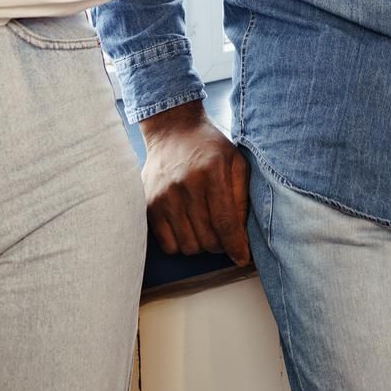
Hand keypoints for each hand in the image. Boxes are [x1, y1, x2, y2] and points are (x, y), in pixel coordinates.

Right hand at [137, 100, 251, 264]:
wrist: (173, 131)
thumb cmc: (210, 148)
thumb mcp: (236, 162)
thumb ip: (241, 197)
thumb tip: (242, 237)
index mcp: (212, 172)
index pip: (225, 222)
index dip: (236, 246)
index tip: (242, 259)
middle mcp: (185, 185)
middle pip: (207, 238)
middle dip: (221, 245)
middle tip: (225, 236)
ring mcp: (163, 196)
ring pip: (188, 246)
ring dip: (202, 245)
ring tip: (206, 228)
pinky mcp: (148, 205)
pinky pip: (168, 244)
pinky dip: (181, 243)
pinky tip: (188, 227)